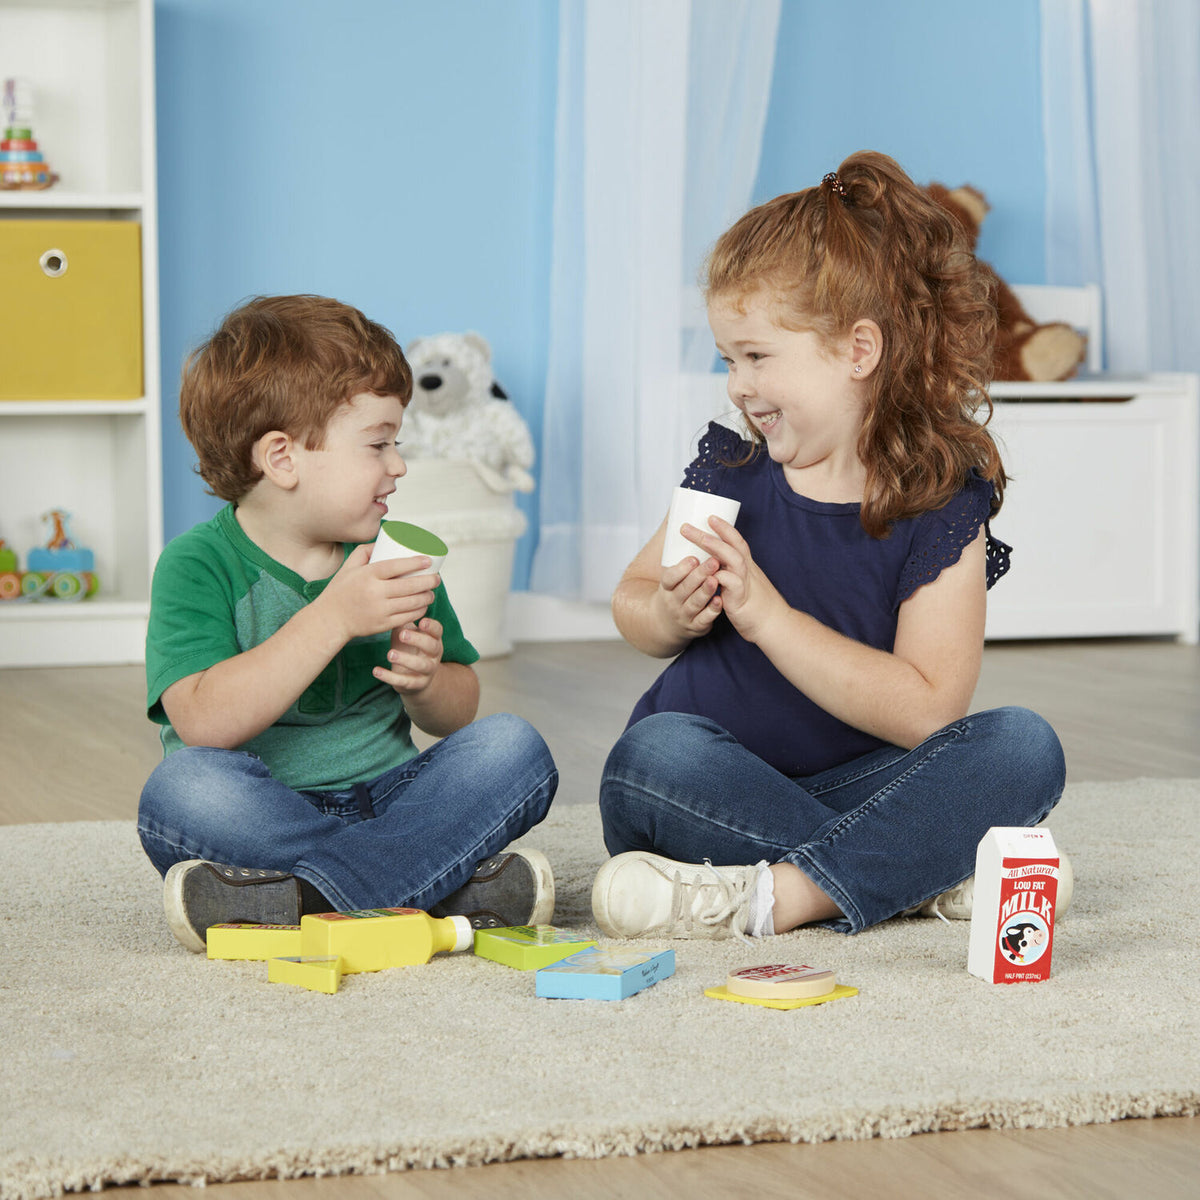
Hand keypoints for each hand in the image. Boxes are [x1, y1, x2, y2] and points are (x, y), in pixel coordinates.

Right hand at [317, 544, 439, 642]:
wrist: (330, 620)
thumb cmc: (340, 591)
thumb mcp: (348, 567)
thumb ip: (363, 551)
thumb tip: (382, 541)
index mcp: (367, 575)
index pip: (396, 566)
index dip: (415, 563)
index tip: (428, 561)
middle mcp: (374, 592)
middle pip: (409, 585)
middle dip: (429, 581)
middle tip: (437, 578)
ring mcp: (380, 610)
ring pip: (412, 602)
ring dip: (427, 597)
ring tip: (432, 591)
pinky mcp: (383, 624)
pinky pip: (407, 617)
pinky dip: (419, 611)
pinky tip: (424, 606)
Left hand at [375, 617, 444, 694]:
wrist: (418, 680)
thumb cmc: (411, 650)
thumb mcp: (409, 635)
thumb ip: (403, 622)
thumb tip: (390, 602)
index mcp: (433, 640)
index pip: (438, 631)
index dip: (431, 627)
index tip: (421, 622)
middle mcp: (433, 655)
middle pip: (432, 646)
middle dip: (418, 640)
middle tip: (402, 634)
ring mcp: (427, 671)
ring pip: (421, 665)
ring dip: (405, 659)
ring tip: (390, 654)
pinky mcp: (416, 684)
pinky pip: (405, 682)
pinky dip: (390, 677)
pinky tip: (376, 671)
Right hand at [655, 548, 722, 639]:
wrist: (667, 623)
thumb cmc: (675, 591)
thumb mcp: (669, 575)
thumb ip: (675, 548)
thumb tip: (676, 511)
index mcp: (667, 587)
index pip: (669, 578)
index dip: (680, 569)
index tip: (692, 558)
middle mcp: (674, 602)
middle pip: (684, 589)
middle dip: (699, 575)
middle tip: (713, 562)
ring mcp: (685, 615)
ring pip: (695, 603)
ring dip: (706, 591)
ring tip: (717, 579)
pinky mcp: (697, 626)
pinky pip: (704, 619)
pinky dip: (712, 611)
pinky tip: (721, 600)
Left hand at [680, 517, 783, 642]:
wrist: (774, 626)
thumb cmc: (756, 606)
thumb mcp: (744, 585)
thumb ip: (731, 575)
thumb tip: (713, 566)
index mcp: (746, 567)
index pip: (736, 541)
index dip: (724, 528)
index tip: (710, 517)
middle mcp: (747, 571)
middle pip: (731, 545)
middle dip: (711, 533)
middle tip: (688, 526)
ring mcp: (746, 583)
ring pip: (733, 558)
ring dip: (717, 547)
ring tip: (701, 539)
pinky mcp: (742, 598)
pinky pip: (732, 583)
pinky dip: (720, 576)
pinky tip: (708, 573)